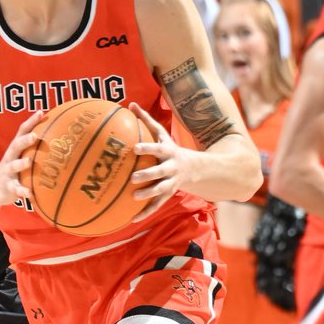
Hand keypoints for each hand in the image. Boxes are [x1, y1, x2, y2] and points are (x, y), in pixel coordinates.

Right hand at [0, 110, 42, 208]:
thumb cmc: (14, 170)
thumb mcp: (21, 158)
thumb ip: (35, 149)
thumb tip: (60, 139)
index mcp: (15, 149)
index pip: (22, 131)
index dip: (31, 121)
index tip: (41, 112)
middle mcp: (10, 158)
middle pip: (16, 146)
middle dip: (24, 140)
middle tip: (35, 136)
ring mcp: (7, 172)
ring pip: (13, 166)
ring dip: (21, 163)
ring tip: (29, 162)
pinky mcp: (7, 187)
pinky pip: (15, 189)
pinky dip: (22, 191)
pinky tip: (29, 193)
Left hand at [129, 104, 191, 220]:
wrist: (193, 168)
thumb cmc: (169, 149)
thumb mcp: (161, 134)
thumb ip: (146, 120)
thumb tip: (129, 104)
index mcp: (167, 152)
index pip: (157, 149)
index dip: (147, 148)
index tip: (135, 148)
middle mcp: (170, 168)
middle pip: (159, 172)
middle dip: (148, 175)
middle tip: (133, 177)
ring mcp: (171, 182)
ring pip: (160, 190)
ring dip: (148, 194)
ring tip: (134, 197)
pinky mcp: (168, 194)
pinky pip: (157, 205)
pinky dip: (145, 212)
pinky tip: (131, 219)